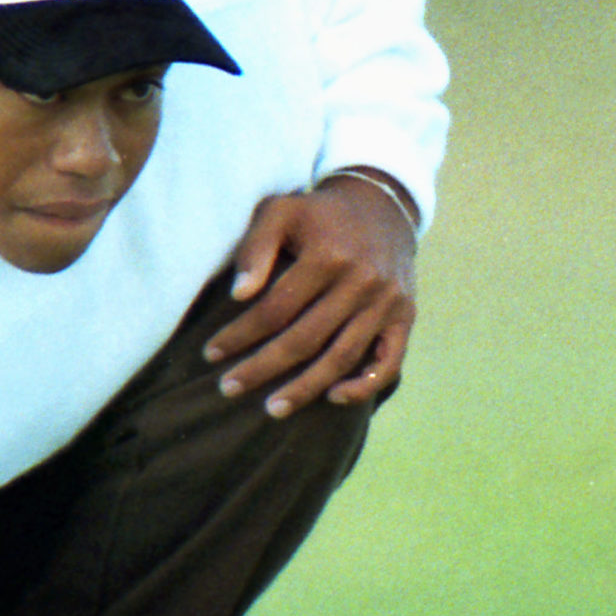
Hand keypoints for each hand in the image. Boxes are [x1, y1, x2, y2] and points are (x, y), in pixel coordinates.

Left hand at [203, 171, 418, 418]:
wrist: (382, 207)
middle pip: (304, 339)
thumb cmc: (319, 214)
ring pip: (341, 358)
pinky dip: (363, 385)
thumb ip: (256, 248)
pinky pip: (388, 362)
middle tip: (228, 388)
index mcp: (328, 256)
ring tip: (272, 409)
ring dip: (304, 389)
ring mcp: (386, 303)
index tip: (211, 354)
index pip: (275, 309)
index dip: (240, 335)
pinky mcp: (404, 317)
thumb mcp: (280, 211)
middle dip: (262, 368)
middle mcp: (362, 282)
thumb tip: (239, 295)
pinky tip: (333, 397)